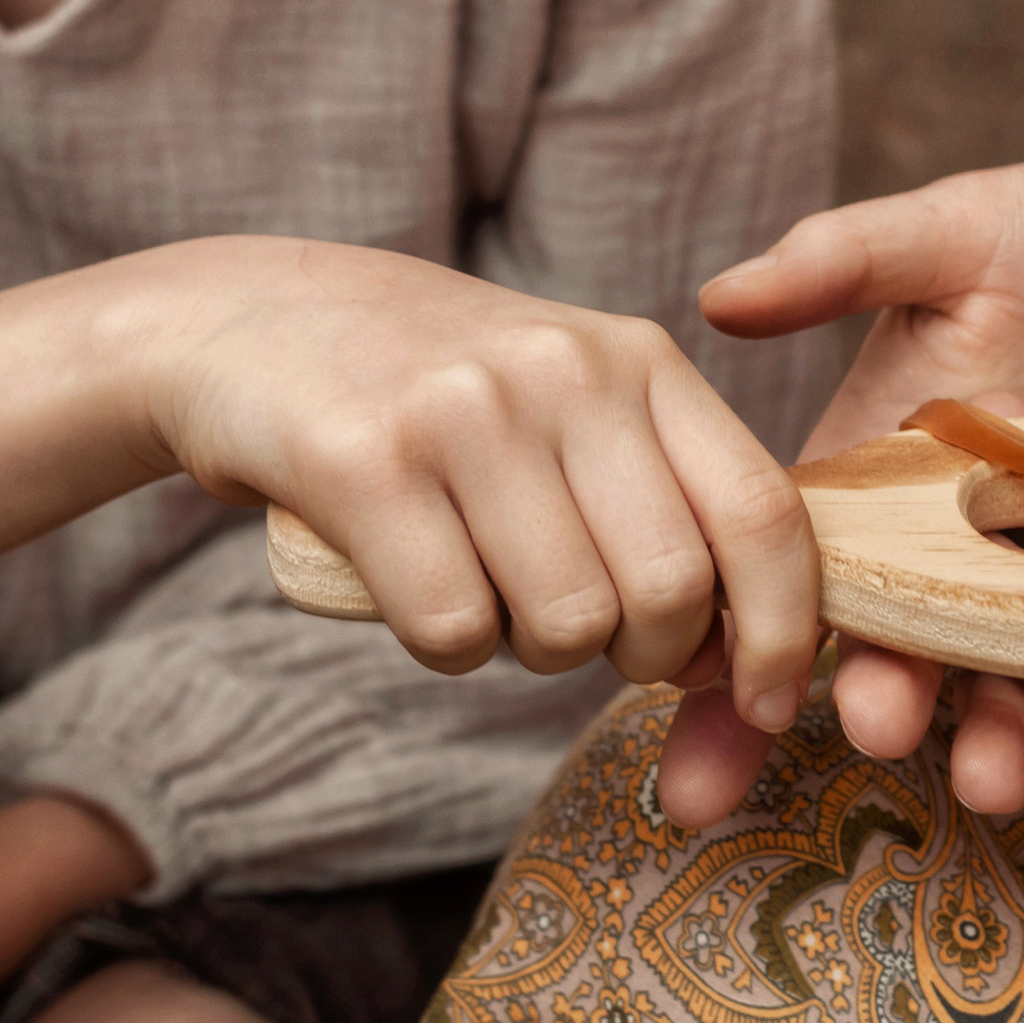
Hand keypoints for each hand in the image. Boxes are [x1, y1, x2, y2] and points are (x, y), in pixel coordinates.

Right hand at [0, 238, 825, 776]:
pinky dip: (441, 645)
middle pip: (668, 590)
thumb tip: (743, 654)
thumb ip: (664, 498)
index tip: (768, 701)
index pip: (763, 513)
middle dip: (637, 654)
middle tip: (578, 632)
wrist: (239, 321)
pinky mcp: (363, 462)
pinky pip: (453, 630)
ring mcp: (464, 410)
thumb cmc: (435, 395)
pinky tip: (409, 581)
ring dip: (527, 650)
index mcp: (639, 359)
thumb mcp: (569, 400)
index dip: (784, 629)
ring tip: (482, 582)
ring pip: (563, 624)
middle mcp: (564, 371)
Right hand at [675, 146, 1023, 814]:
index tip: (718, 682)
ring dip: (1001, 737)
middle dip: (891, 698)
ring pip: (1023, 682)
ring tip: (996, 776)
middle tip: (881, 731)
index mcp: (905, 468)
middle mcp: (979, 543)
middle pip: (915, 642)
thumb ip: (849, 259)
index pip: (815, 558)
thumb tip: (717, 298)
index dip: (760, 626)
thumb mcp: (967, 226)